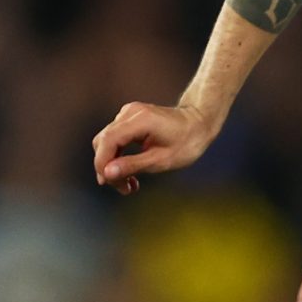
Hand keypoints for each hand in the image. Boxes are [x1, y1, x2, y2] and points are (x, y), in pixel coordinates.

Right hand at [92, 101, 217, 195]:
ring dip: (113, 164)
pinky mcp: (129, 119)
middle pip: (103, 141)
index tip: (108, 183)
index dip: (102, 163)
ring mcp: (128, 113)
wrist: (199, 123)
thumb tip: (107, 174)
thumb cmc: (186, 142)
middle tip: (123, 189)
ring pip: (106, 142)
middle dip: (108, 167)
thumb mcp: (161, 160)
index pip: (108, 141)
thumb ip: (132, 165)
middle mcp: (130, 112)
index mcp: (140, 120)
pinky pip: (115, 139)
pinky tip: (130, 172)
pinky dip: (118, 156)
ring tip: (129, 184)